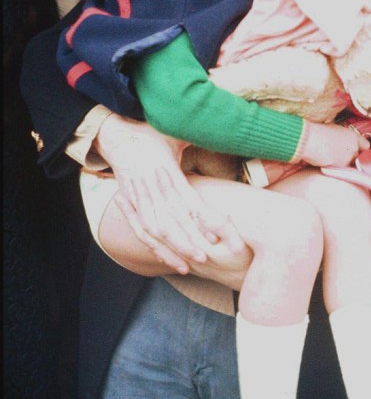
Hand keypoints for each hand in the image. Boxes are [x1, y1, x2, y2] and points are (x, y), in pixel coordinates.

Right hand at [95, 114, 234, 273]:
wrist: (117, 135)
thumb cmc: (151, 133)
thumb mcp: (176, 133)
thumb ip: (199, 137)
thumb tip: (225, 133)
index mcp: (165, 169)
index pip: (185, 198)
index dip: (199, 218)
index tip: (215, 234)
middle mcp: (151, 186)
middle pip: (169, 220)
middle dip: (186, 241)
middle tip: (205, 256)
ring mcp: (138, 197)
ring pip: (154, 229)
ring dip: (171, 249)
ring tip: (190, 265)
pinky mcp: (130, 205)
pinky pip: (141, 231)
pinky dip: (155, 248)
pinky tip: (171, 260)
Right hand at [297, 120, 369, 167]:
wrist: (311, 140)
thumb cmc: (319, 132)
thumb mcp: (336, 129)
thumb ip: (344, 137)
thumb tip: (343, 141)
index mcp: (354, 137)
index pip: (366, 146)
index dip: (361, 149)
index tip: (358, 150)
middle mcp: (354, 148)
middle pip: (358, 157)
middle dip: (351, 156)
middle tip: (340, 154)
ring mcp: (348, 159)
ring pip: (350, 164)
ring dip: (344, 163)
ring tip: (332, 157)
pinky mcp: (340, 168)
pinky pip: (342, 169)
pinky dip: (336, 167)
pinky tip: (328, 161)